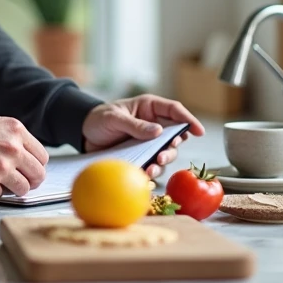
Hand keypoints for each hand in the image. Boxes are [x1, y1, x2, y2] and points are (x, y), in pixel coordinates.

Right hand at [0, 113, 49, 197]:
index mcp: (17, 132)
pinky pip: (0, 195)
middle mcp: (13, 149)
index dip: (36, 166)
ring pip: (24, 189)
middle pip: (38, 174)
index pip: (42, 157)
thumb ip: (14, 139)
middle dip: (32, 181)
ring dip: (14, 189)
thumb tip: (26, 156)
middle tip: (23, 182)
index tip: (31, 170)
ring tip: (2, 183)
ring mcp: (2, 168)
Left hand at [81, 95, 203, 178]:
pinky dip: (153, 170)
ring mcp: (149, 142)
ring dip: (163, 160)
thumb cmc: (99, 118)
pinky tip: (146, 173)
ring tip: (152, 167)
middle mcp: (153, 125)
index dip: (189, 119)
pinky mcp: (142, 155)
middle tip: (163, 154)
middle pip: (175, 135)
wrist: (83, 134)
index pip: (175, 110)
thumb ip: (135, 125)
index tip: (199, 131)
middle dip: (174, 146)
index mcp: (149, 108)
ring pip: (167, 152)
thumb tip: (158, 131)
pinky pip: (154, 164)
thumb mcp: (113, 118)